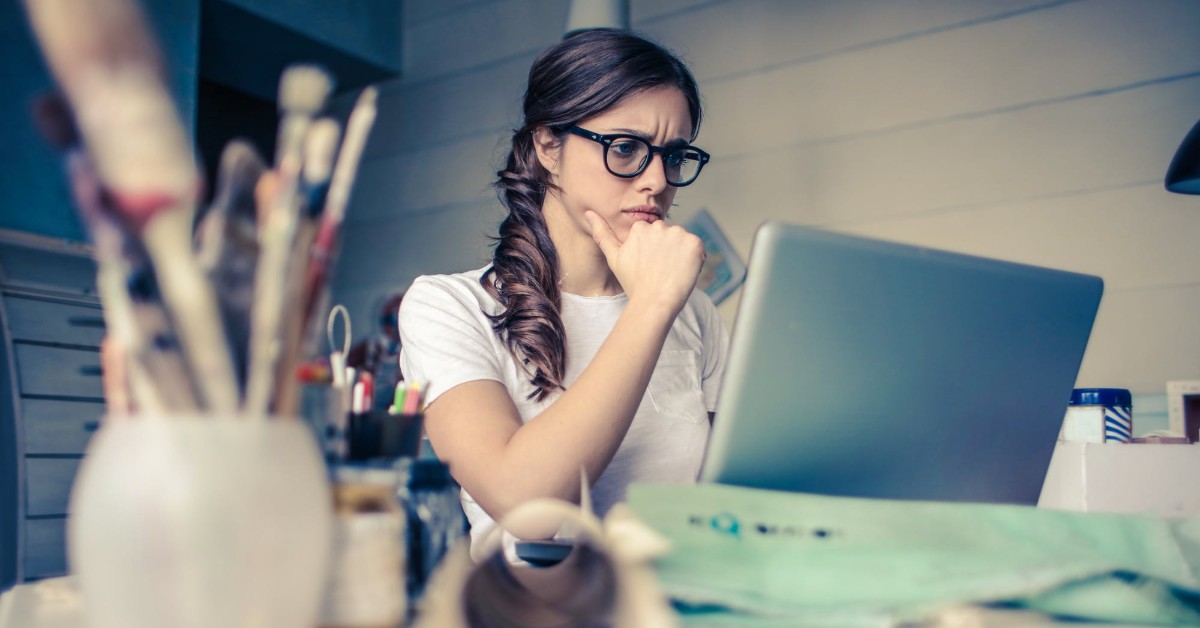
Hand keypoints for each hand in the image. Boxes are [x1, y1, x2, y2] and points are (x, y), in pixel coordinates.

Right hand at [585, 210, 704, 312]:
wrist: (653, 302)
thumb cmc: (633, 283)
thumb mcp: (614, 257)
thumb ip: (602, 233)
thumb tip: (588, 212)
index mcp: (640, 228)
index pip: (654, 236)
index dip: (654, 252)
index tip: (650, 266)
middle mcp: (659, 226)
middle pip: (669, 236)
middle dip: (667, 250)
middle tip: (661, 271)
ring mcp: (678, 234)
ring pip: (683, 242)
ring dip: (681, 254)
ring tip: (671, 273)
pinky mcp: (694, 243)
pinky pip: (697, 248)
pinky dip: (694, 259)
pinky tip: (683, 272)